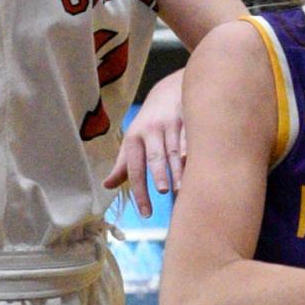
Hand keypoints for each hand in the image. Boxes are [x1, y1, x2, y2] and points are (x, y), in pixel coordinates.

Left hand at [104, 69, 185, 216]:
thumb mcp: (132, 140)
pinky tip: (198, 166)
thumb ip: (123, 165)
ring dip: (178, 169)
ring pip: (174, 149)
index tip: (145, 214)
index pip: (135, 169)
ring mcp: (170, 124)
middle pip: (154, 156)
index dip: (139, 192)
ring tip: (181, 187)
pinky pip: (190, 139)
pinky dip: (192, 153)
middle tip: (161, 191)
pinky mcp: (187, 118)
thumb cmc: (148, 123)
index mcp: (134, 139)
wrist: (167, 90)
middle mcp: (150, 131)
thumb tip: (107, 186)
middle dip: (158, 173)